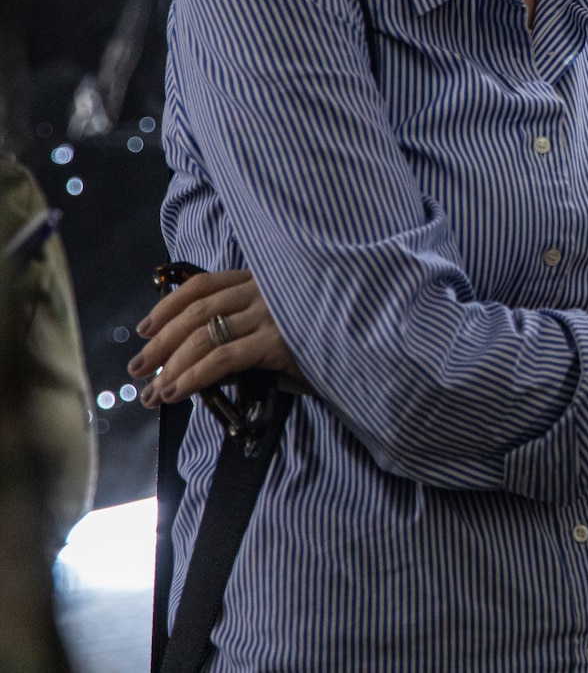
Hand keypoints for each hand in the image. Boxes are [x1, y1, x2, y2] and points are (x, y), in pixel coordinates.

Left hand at [129, 269, 311, 405]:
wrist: (363, 351)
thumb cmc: (319, 343)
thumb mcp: (276, 330)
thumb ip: (242, 335)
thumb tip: (196, 361)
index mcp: (261, 281)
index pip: (201, 286)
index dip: (167, 307)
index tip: (144, 330)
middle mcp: (263, 291)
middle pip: (195, 313)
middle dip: (159, 344)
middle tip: (136, 369)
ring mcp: (271, 314)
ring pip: (203, 337)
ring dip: (169, 367)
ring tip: (152, 394)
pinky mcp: (277, 342)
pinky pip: (222, 359)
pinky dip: (192, 377)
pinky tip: (176, 393)